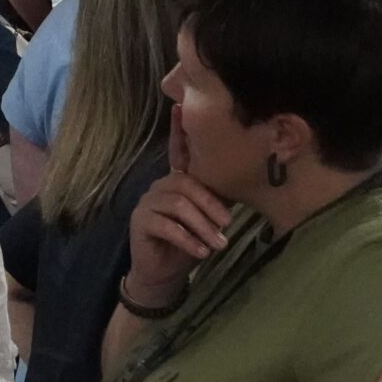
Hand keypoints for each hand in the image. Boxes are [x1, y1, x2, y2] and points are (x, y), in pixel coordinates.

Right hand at [122, 110, 233, 310]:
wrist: (164, 274)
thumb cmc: (190, 243)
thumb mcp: (208, 219)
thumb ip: (217, 199)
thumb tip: (242, 179)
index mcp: (176, 181)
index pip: (177, 152)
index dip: (177, 130)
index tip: (180, 107)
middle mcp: (159, 185)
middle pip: (187, 185)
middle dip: (210, 205)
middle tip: (228, 225)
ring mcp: (147, 202)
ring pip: (179, 206)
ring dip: (202, 226)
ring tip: (218, 244)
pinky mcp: (140, 221)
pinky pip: (166, 225)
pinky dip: (187, 239)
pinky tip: (200, 252)